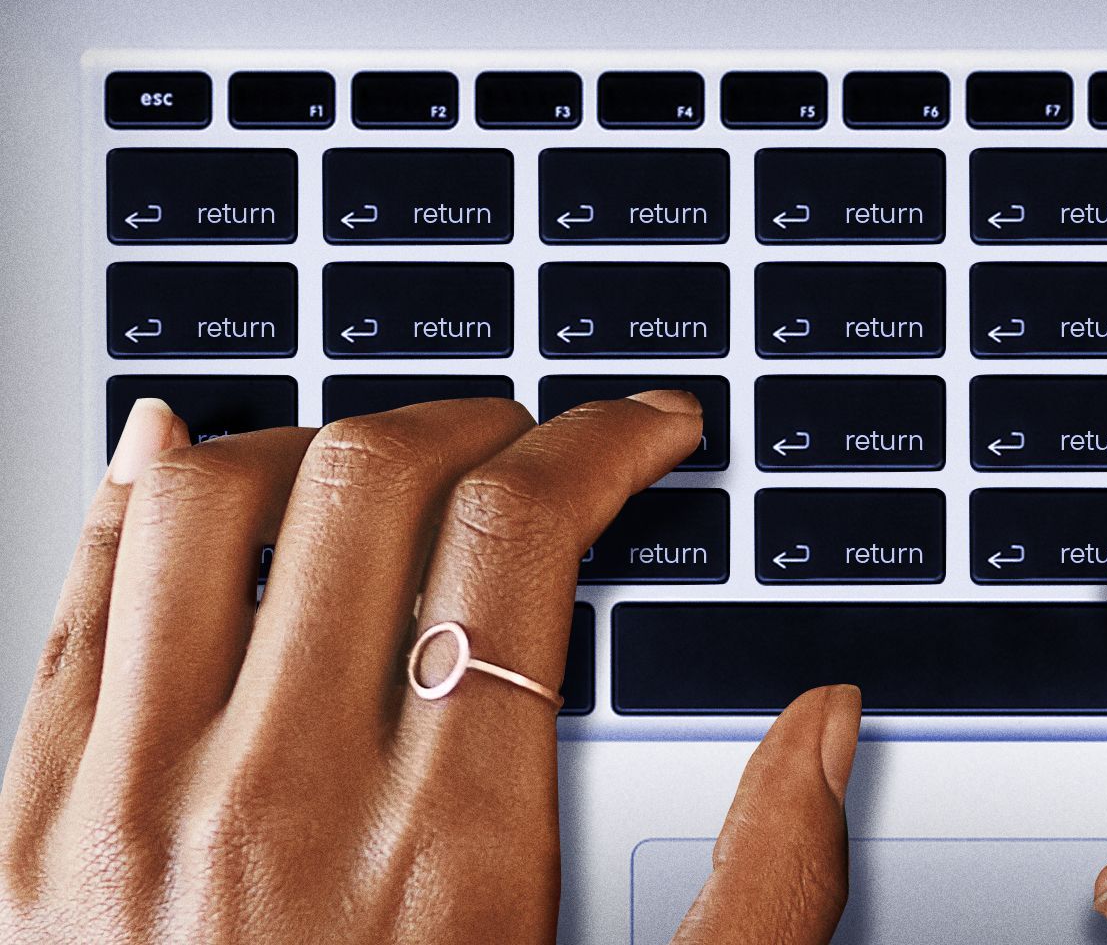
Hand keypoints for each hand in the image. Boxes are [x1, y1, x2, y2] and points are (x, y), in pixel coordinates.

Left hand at [0, 392, 714, 941]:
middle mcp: (276, 804)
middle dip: (475, 422)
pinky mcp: (26, 830)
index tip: (640, 432)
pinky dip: (127, 500)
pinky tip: (181, 467)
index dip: (600, 444)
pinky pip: (72, 600)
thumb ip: (760, 890)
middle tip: (526, 436)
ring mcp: (130, 808)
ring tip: (377, 457)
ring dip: (309, 441)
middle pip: (373, 486)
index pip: (518, 541)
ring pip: (203, 505)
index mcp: (445, 850)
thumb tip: (822, 723)